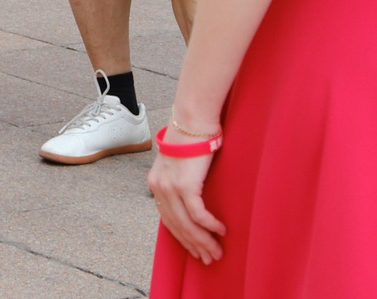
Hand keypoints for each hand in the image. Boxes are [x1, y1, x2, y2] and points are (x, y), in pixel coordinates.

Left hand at [149, 148, 225, 265]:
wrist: (192, 119)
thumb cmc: (191, 137)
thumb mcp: (179, 162)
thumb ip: (181, 180)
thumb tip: (193, 198)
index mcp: (156, 184)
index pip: (168, 220)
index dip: (183, 238)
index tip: (195, 250)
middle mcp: (159, 188)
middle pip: (177, 227)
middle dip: (194, 246)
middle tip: (209, 258)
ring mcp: (171, 188)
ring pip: (188, 225)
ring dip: (204, 242)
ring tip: (217, 252)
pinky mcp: (185, 185)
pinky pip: (198, 214)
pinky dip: (210, 226)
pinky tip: (221, 231)